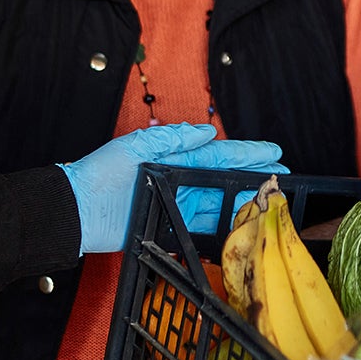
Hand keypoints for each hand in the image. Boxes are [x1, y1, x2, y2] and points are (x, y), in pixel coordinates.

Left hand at [61, 124, 282, 253]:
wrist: (76, 211)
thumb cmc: (99, 174)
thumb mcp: (135, 146)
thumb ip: (171, 139)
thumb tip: (205, 131)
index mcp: (173, 158)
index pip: (219, 154)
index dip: (247, 153)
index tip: (273, 152)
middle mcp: (178, 181)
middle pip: (226, 179)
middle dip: (255, 176)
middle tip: (284, 176)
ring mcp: (176, 205)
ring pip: (219, 202)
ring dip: (245, 200)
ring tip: (271, 199)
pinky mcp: (169, 228)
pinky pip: (202, 228)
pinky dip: (223, 226)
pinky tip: (242, 224)